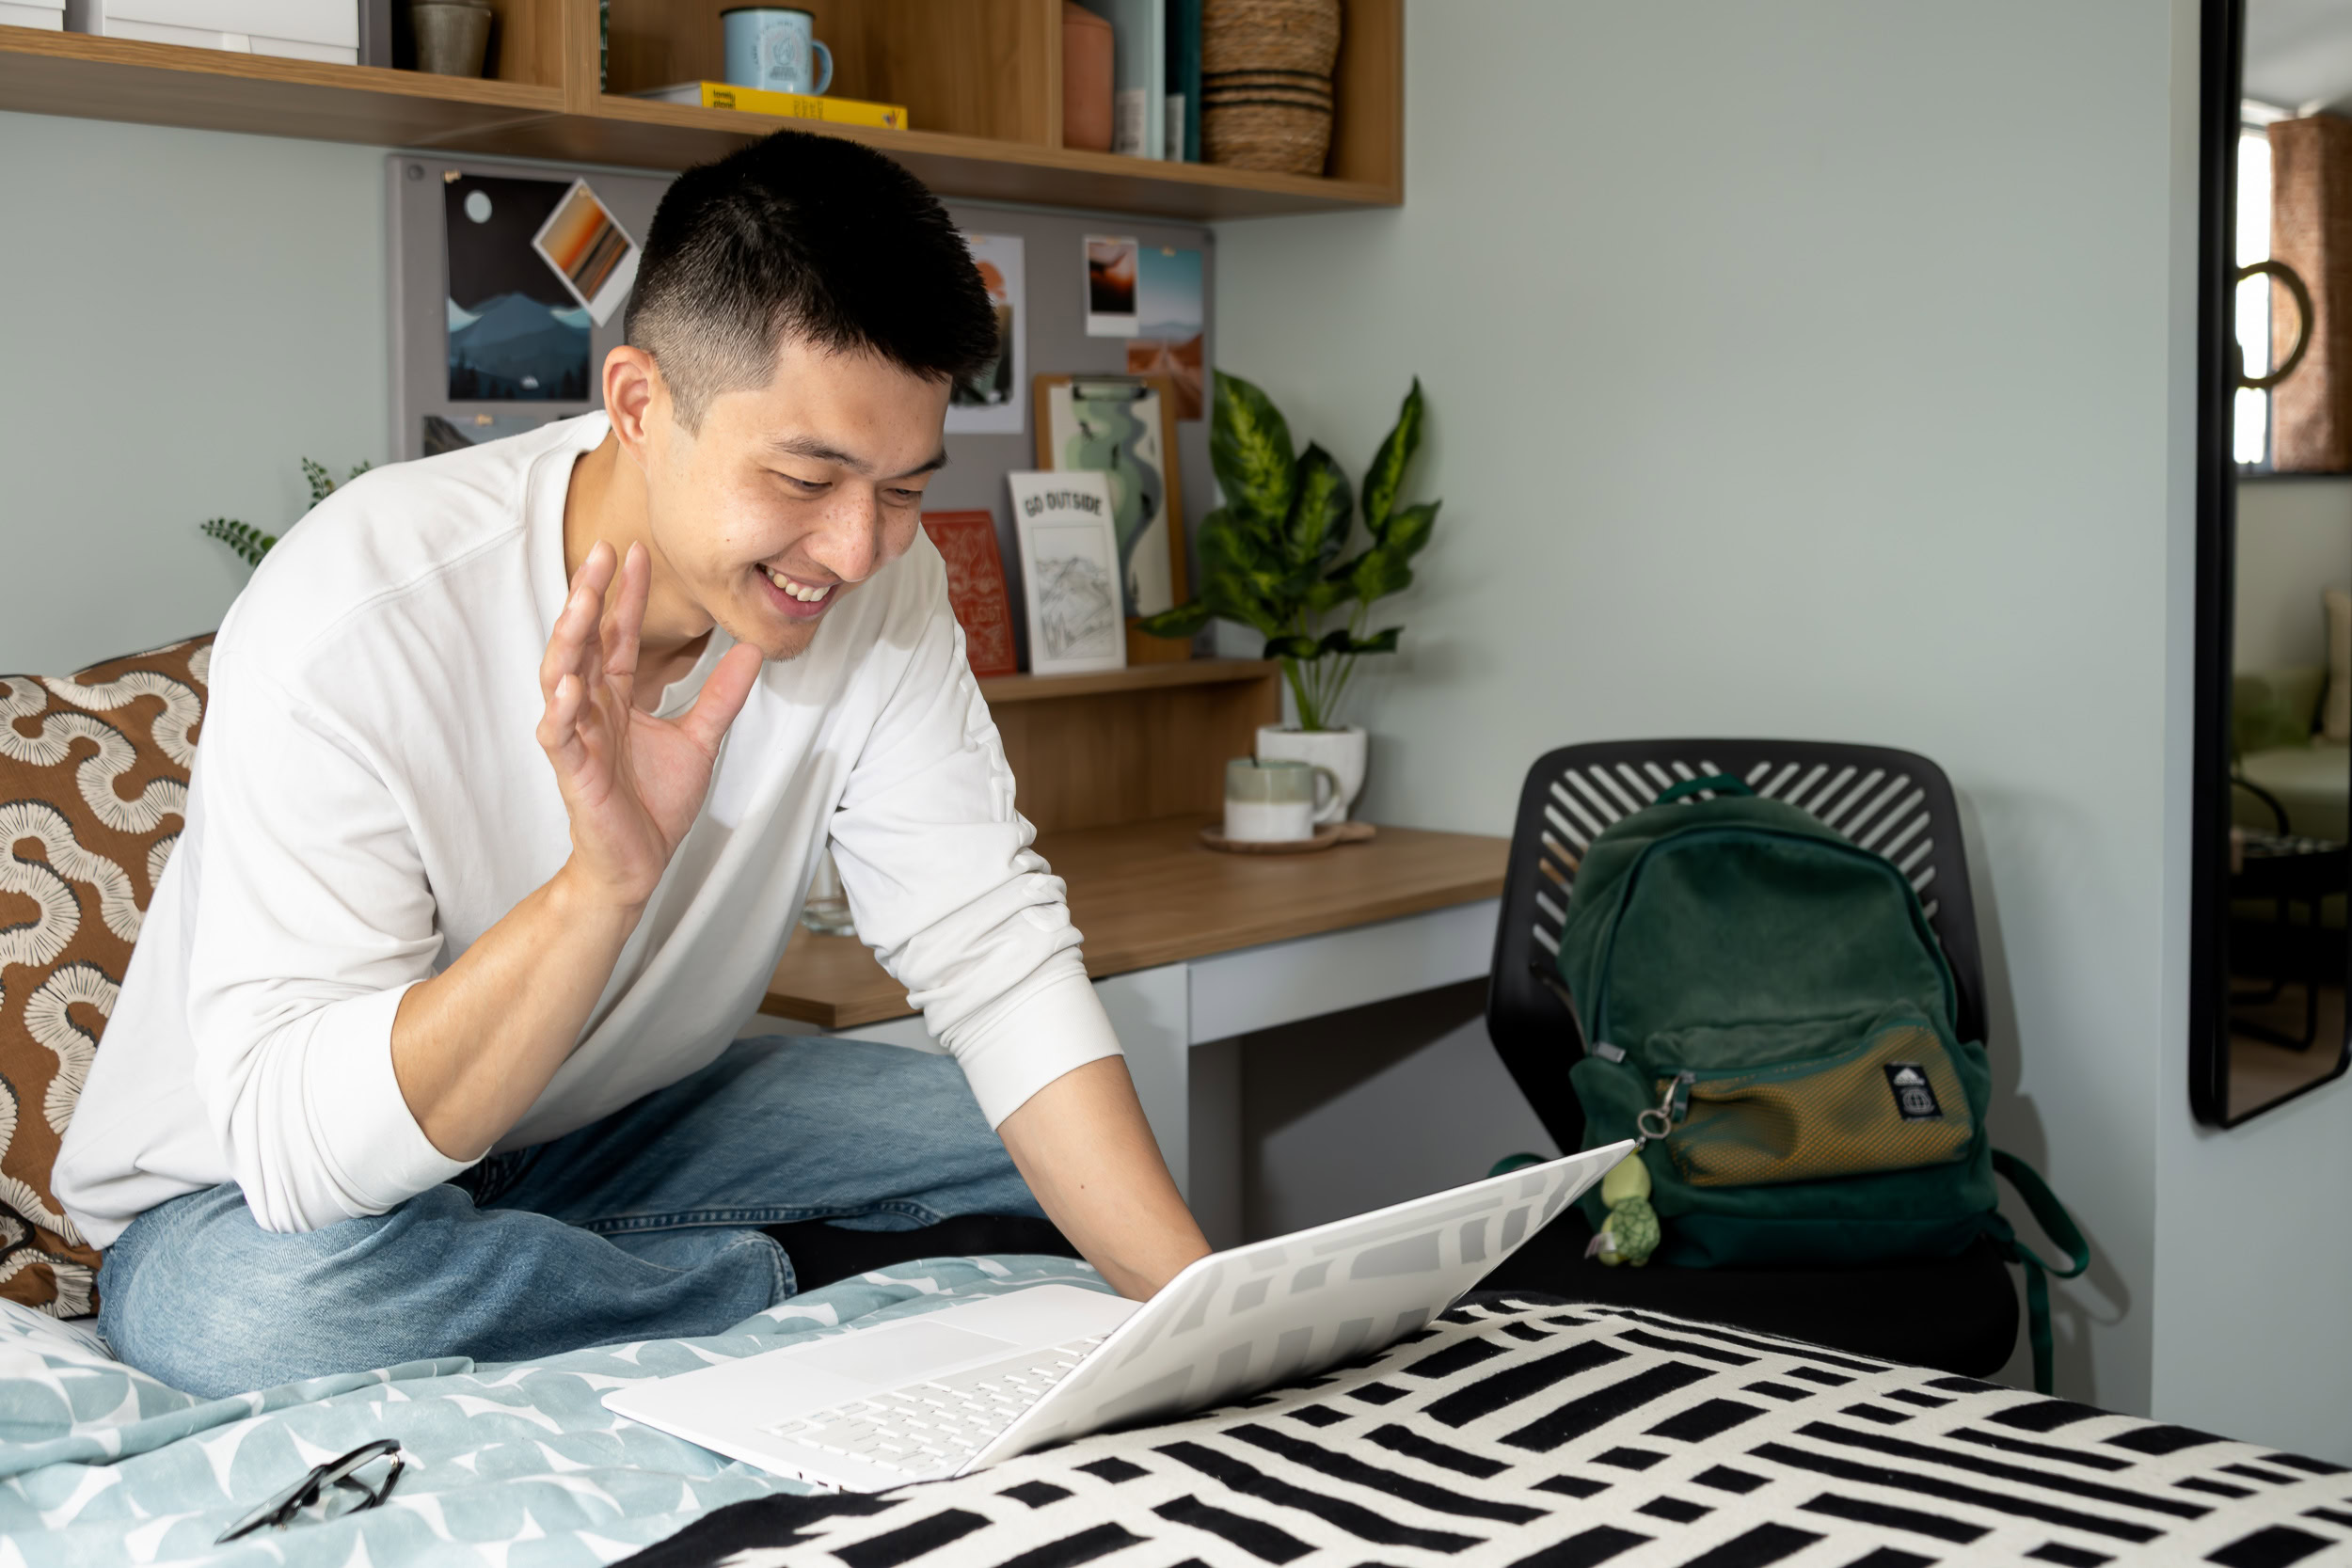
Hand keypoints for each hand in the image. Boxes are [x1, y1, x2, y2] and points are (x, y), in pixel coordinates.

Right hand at [535, 541, 762, 907]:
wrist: (638, 864)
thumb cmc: (655, 805)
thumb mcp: (700, 739)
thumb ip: (722, 695)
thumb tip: (752, 650)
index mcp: (617, 697)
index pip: (618, 634)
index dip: (626, 593)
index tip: (636, 550)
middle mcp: (591, 708)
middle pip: (584, 641)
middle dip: (589, 596)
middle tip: (601, 551)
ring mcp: (577, 737)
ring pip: (561, 677)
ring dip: (569, 638)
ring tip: (582, 601)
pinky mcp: (572, 771)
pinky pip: (558, 734)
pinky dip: (561, 708)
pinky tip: (570, 684)